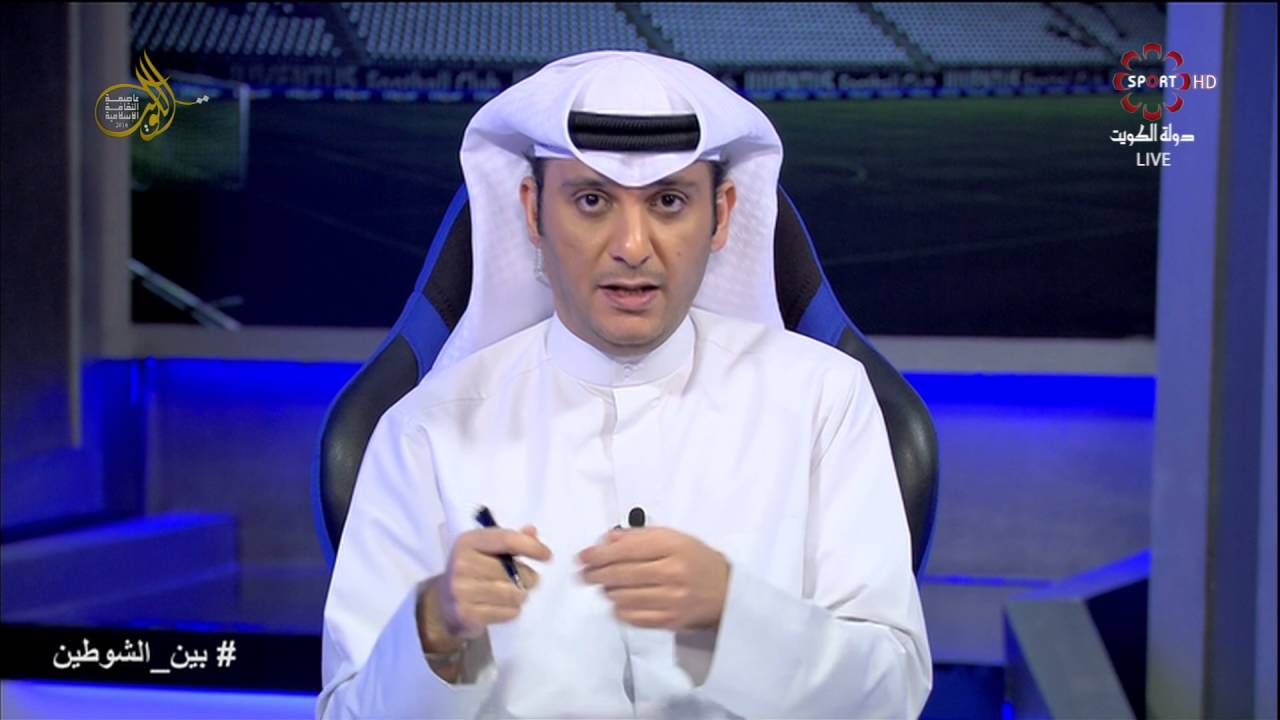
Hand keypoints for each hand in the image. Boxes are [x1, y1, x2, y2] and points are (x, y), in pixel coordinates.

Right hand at [418, 524, 551, 651]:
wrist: (443, 605)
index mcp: (468, 541)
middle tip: (525, 581)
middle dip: (528, 578)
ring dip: (521, 595)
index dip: (532, 547)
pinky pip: (508, 612)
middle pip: (514, 570)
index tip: (547, 556)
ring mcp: (462, 590)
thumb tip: (532, 531)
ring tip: (514, 594)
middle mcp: (462, 563)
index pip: (507, 539)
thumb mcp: (485, 550)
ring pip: (513, 593)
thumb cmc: (471, 572)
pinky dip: (512, 611)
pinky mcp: (467, 614)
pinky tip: (502, 607)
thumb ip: (510, 541)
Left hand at [577, 527, 729, 630]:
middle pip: (621, 574)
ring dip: (608, 591)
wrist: (727, 591)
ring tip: (606, 586)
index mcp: (674, 547)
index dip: (599, 553)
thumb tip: (608, 540)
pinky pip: (633, 617)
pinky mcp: (670, 620)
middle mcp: (672, 573)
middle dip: (596, 574)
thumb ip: (640, 536)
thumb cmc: (697, 560)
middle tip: (584, 573)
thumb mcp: (675, 537)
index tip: (584, 556)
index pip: (627, 549)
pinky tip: (619, 602)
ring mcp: (672, 600)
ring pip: (623, 597)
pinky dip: (620, 609)